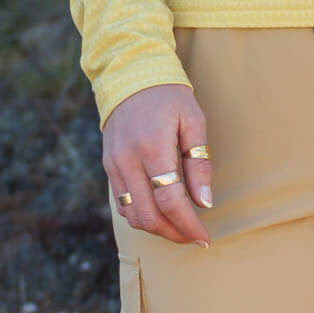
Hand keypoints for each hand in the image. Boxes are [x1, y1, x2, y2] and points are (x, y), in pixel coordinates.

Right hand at [103, 84, 214, 246]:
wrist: (130, 74)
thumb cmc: (168, 97)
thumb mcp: (193, 122)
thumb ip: (199, 164)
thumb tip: (205, 202)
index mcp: (152, 147)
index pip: (169, 200)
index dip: (188, 224)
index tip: (205, 237)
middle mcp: (128, 160)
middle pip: (148, 216)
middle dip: (173, 233)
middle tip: (194, 238)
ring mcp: (114, 165)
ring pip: (132, 216)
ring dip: (157, 229)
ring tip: (180, 228)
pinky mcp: (108, 167)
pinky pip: (122, 204)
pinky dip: (141, 216)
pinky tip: (161, 214)